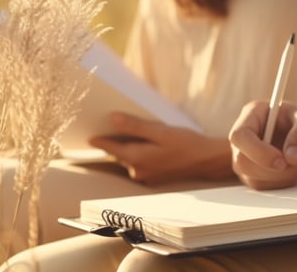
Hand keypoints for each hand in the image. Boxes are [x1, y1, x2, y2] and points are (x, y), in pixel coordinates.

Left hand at [88, 113, 232, 183]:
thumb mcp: (159, 131)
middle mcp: (138, 171)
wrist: (207, 161)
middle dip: (115, 141)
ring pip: (129, 159)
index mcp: (136, 159)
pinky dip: (138, 153)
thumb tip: (112, 119)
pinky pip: (139, 163)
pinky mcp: (154, 177)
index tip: (90, 135)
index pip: (110, 148)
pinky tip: (147, 144)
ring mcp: (146, 176)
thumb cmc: (186, 143)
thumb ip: (134, 127)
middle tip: (110, 125)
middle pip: (119, 154)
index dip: (99, 140)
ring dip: (128, 148)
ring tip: (131, 132)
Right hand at [228, 101, 296, 189]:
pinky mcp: (256, 174)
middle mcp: (248, 135)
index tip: (283, 162)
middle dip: (271, 170)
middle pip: (241, 160)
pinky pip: (261, 187)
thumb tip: (291, 157)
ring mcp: (249, 156)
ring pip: (251, 176)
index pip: (240, 135)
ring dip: (281, 178)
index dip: (258, 151)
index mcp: (255, 113)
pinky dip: (282, 185)